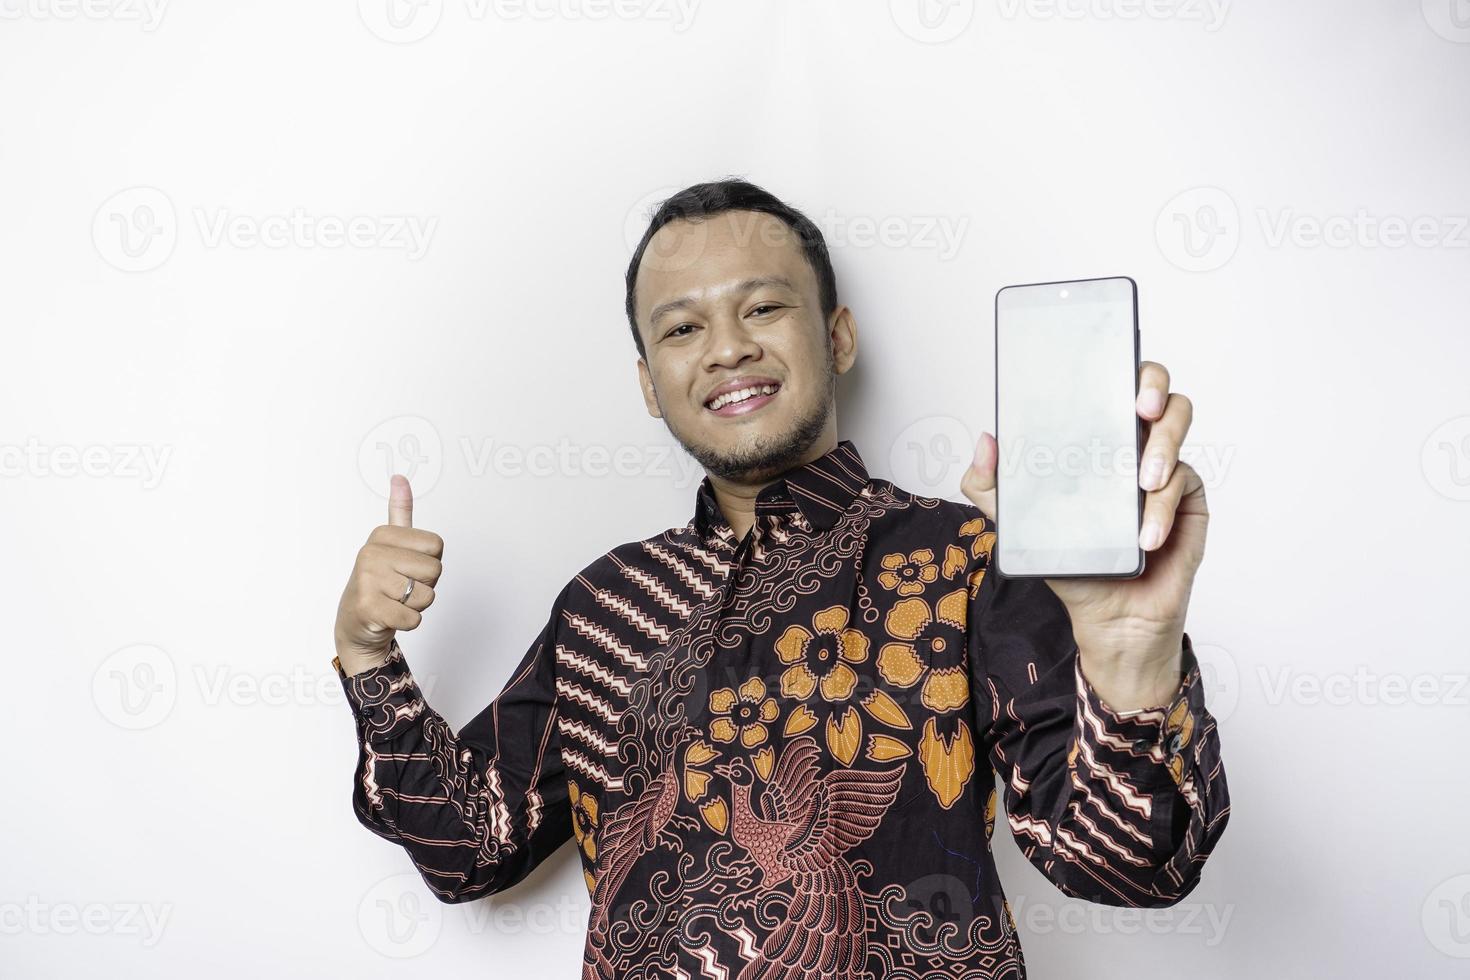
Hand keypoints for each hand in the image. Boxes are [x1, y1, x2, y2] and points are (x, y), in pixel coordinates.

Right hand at [333, 475, 443, 676]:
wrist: (356, 622)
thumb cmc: (381, 582)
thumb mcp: (391, 545)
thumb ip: (399, 512)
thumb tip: (399, 477)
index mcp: (382, 534)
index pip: (437, 546)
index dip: (429, 562)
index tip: (407, 568)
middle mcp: (371, 553)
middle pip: (435, 570)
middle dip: (424, 585)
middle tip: (400, 588)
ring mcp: (367, 580)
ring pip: (427, 596)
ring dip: (416, 605)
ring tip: (394, 601)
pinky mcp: (368, 608)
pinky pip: (415, 617)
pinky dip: (409, 622)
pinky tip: (390, 616)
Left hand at [961, 360, 1209, 708]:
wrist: (1111, 618)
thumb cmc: (1074, 565)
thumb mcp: (1021, 526)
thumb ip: (994, 488)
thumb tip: (985, 441)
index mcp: (1097, 441)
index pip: (1112, 386)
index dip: (1119, 365)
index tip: (1111, 364)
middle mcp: (1134, 445)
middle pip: (1158, 391)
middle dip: (1154, 386)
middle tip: (1140, 407)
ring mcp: (1166, 469)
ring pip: (1178, 425)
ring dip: (1162, 448)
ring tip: (1142, 483)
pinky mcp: (1189, 499)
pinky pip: (1185, 483)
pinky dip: (1163, 509)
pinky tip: (1147, 535)